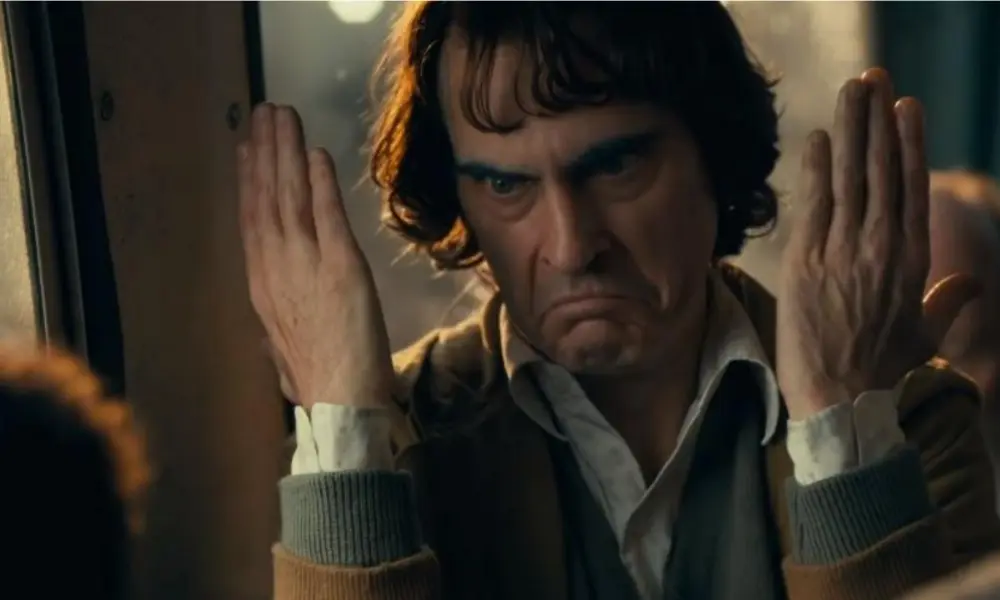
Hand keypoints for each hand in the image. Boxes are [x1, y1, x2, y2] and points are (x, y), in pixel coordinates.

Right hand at [238, 103, 393, 409]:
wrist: (341, 403)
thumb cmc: (318, 382)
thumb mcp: (283, 352)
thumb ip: (276, 327)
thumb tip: (270, 324)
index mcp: (263, 287)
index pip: (253, 221)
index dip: (250, 179)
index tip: (249, 147)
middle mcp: (277, 269)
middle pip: (266, 199)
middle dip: (265, 151)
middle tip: (264, 112)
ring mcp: (306, 266)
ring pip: (290, 198)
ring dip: (287, 153)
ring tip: (284, 116)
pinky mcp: (341, 267)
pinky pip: (326, 215)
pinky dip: (319, 183)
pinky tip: (316, 154)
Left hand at [776, 68, 979, 420]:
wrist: (843, 405)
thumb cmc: (884, 375)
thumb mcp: (925, 336)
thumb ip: (948, 303)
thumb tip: (972, 285)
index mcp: (912, 262)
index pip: (911, 188)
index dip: (909, 144)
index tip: (907, 108)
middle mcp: (881, 248)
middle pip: (881, 170)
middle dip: (878, 120)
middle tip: (874, 78)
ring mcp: (843, 253)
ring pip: (850, 178)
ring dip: (850, 129)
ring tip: (852, 90)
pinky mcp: (807, 265)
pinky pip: (814, 205)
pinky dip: (816, 169)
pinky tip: (817, 137)